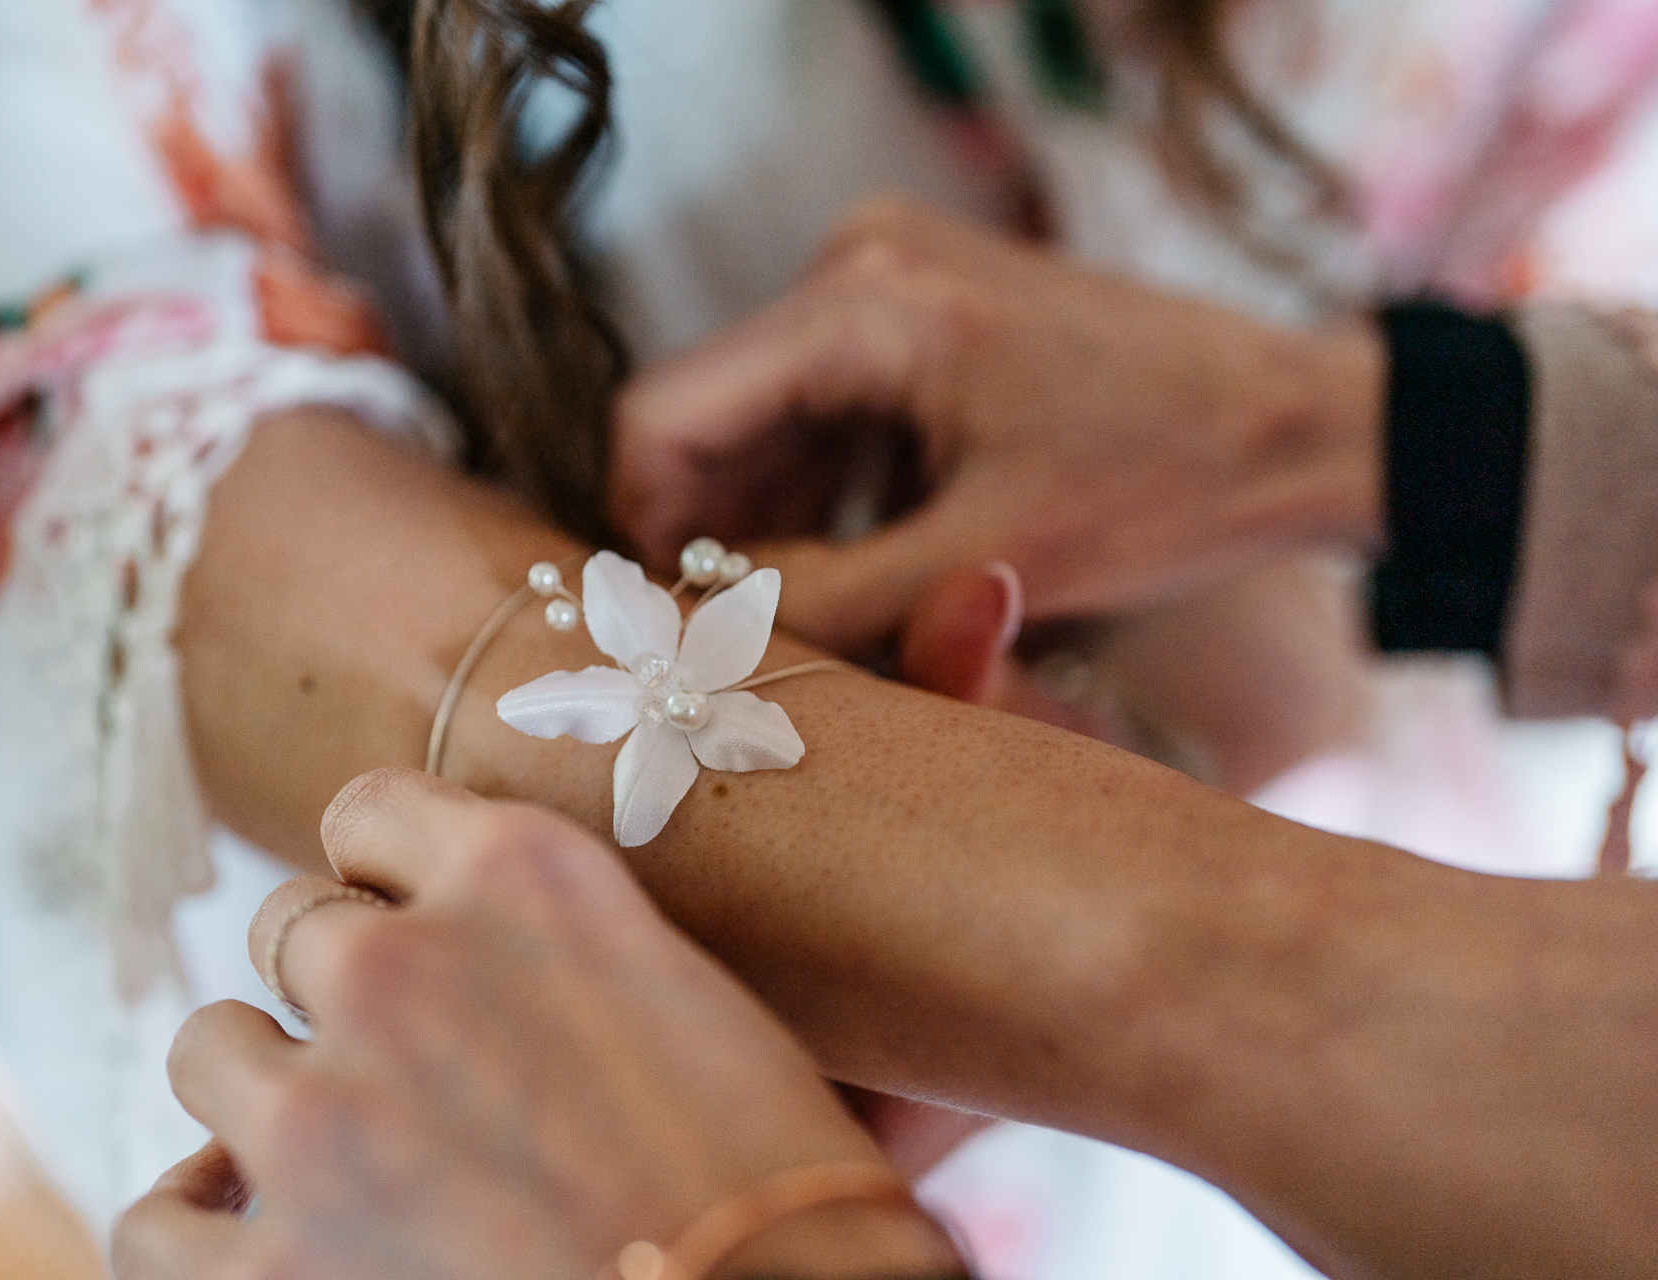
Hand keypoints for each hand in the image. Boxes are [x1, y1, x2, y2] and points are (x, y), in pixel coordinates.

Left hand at [113, 770, 962, 1279]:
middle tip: (398, 1048)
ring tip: (337, 1141)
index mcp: (538, 877)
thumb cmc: (838, 1186)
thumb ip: (930, 749)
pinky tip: (264, 1237)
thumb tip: (994, 587)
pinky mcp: (267, 1269)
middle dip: (340, 980)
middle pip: (294, 923)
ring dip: (267, 1089)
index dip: (386, 864)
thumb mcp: (872, 978)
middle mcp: (410, 970)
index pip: (376, 811)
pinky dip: (198, 1222)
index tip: (404, 906)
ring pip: (217, 1046)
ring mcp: (322, 1121)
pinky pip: (157, 1215)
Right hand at [611, 196, 1386, 654]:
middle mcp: (855, 262)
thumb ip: (828, 600)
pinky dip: (828, 495)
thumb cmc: (1171, 481)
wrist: (1300, 423)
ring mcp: (886, 278)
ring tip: (826, 619)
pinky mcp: (917, 310)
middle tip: (756, 645)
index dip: (646, 535)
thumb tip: (696, 641)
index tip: (678, 629)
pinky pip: (823, 412)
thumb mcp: (988, 563)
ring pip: (763, 425)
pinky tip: (868, 569)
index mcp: (862, 303)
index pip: (665, 418)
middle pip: (710, 421)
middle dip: (718, 537)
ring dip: (775, 525)